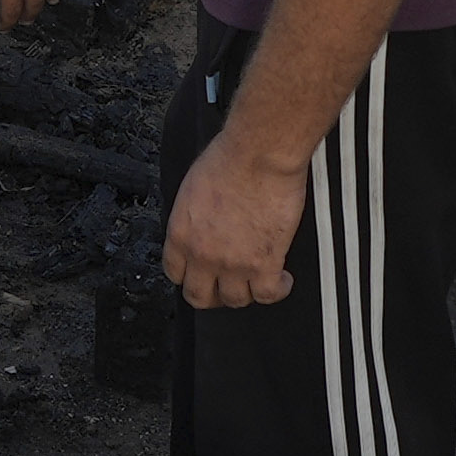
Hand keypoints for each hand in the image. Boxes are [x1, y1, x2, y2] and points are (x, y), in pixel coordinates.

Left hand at [167, 134, 311, 307]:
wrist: (259, 155)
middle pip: (200, 296)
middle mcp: (203, 253)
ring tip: (255, 282)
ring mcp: (234, 262)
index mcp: (181, 234)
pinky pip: (267, 294)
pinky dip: (276, 291)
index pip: (175, 273)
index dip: (190, 276)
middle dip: (212, 295)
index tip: (200, 274)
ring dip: (245, 293)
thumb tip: (202, 222)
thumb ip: (194, 215)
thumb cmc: (230, 159)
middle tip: (225, 287)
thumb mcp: (192, 188)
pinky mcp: (265, 263)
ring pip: (235, 300)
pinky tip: (281, 280)